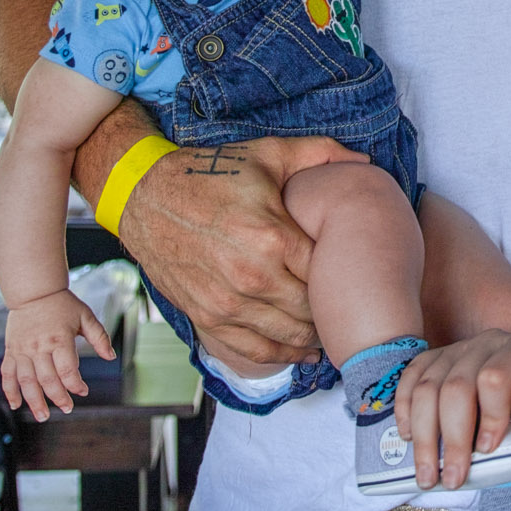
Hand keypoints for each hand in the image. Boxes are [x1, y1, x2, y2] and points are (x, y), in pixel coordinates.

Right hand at [1, 290, 116, 419]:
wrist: (34, 292)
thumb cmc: (63, 304)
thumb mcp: (86, 316)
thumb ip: (99, 337)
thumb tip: (111, 357)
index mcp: (59, 339)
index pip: (67, 370)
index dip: (75, 385)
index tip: (83, 391)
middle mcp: (38, 347)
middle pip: (47, 379)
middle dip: (58, 397)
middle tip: (67, 409)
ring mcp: (22, 350)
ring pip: (26, 381)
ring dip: (34, 401)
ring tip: (42, 416)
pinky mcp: (11, 351)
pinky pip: (7, 375)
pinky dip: (10, 391)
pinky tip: (16, 405)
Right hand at [121, 137, 371, 365]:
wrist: (143, 195)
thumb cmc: (209, 174)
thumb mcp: (267, 155)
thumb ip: (321, 155)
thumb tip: (366, 164)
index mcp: (270, 236)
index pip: (327, 272)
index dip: (348, 275)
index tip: (362, 273)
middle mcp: (250, 275)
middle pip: (311, 308)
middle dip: (334, 308)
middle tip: (353, 304)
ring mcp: (225, 302)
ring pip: (287, 334)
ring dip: (313, 335)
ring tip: (334, 328)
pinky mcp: (206, 316)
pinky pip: (252, 349)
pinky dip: (282, 355)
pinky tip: (302, 352)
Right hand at [393, 329, 510, 490]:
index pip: (495, 376)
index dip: (488, 417)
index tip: (488, 450)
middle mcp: (493, 342)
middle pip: (456, 385)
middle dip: (450, 438)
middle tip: (452, 479)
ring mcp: (461, 350)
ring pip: (427, 388)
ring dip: (423, 437)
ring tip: (429, 476)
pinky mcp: (439, 363)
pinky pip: (410, 381)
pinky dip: (405, 411)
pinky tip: (409, 439)